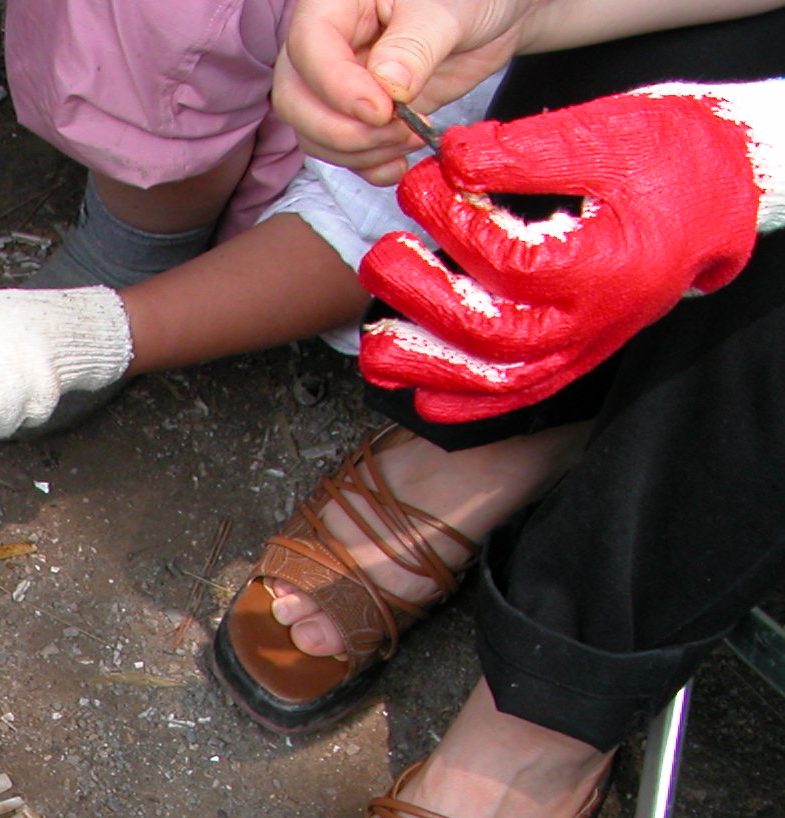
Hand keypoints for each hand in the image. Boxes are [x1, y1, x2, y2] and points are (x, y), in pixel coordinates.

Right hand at [274, 0, 528, 181]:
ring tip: (410, 138)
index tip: (382, 110)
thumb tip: (386, 85)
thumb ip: (415, 44)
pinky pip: (341, 152)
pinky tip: (399, 163)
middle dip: (341, 130)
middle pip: (295, 100)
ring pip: (313, 133)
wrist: (492, 15)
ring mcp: (337, 84)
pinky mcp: (357, 116)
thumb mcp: (447, 8)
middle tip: (396, 130)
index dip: (336, 86)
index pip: (308, 48)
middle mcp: (326, 46)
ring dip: (358, 152)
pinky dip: (367, 167)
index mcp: (335, 4)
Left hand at [359, 82, 784, 419]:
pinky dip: (460, 403)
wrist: (720, 195)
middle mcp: (590, 319)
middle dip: (420, 297)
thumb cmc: (671, 160)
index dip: (450, 222)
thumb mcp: (608, 136)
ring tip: (376, 338)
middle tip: (385, 253)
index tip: (422, 183)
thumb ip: (527, 151)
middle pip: (488, 332)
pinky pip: (511, 399)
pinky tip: (414, 389)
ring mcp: (580, 347)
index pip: (506, 258)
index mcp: (603, 264)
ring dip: (423, 365)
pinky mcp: (572, 359)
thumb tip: (453, 159)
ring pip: (491, 380)